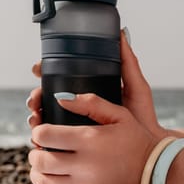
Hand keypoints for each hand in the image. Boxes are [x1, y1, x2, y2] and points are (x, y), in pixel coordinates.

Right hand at [26, 29, 166, 138]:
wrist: (148, 151)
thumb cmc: (144, 117)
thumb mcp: (136, 86)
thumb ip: (128, 62)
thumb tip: (121, 33)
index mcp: (90, 89)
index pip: (62, 76)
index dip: (46, 70)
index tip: (38, 68)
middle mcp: (80, 106)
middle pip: (48, 96)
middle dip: (36, 95)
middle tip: (36, 99)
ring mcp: (76, 125)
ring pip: (46, 117)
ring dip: (35, 115)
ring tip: (36, 117)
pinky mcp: (75, 144)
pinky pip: (53, 140)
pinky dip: (42, 138)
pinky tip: (39, 139)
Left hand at [29, 92, 158, 183]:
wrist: (156, 172)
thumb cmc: (137, 140)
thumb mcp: (119, 114)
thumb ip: (90, 103)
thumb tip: (61, 99)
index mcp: (90, 140)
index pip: (45, 135)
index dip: (39, 131)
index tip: (43, 130)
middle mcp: (85, 165)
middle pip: (40, 160)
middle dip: (34, 152)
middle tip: (39, 148)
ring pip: (44, 182)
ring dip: (38, 171)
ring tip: (44, 164)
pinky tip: (62, 175)